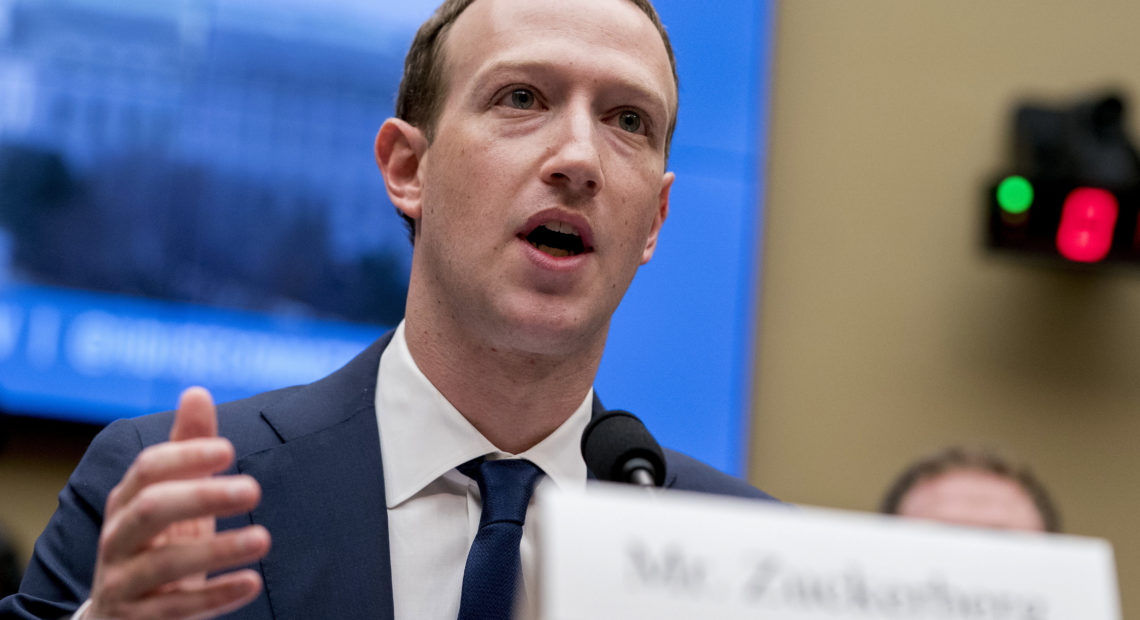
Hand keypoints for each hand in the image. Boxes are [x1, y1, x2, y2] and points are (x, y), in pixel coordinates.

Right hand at [86, 387, 270, 619]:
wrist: (117, 618)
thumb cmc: (156, 544)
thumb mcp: (174, 497)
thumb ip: (187, 449)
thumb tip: (197, 391)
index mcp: (128, 501)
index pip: (148, 470)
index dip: (185, 456)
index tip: (229, 449)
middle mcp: (118, 539)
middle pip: (150, 510)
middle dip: (201, 496)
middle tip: (254, 490)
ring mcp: (124, 582)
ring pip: (162, 564)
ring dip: (217, 550)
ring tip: (264, 539)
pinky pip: (175, 610)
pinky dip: (214, 596)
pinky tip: (252, 583)